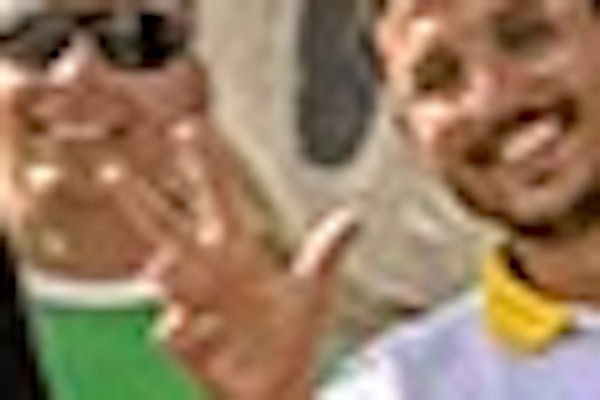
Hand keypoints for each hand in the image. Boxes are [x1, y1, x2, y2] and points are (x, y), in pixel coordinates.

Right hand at [107, 118, 357, 399]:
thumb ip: (326, 253)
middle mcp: (210, 276)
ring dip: (166, 271)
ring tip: (160, 266)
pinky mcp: (191, 348)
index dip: (204, 164)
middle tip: (113, 171)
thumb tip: (354, 216)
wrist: (282, 389)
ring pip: (169, 282)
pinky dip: (183, 332)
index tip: (189, 127)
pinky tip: (188, 329)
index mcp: (237, 256)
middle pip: (167, 230)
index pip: (217, 199)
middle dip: (140, 202)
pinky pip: (176, 335)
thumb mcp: (312, 292)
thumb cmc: (290, 338)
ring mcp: (195, 310)